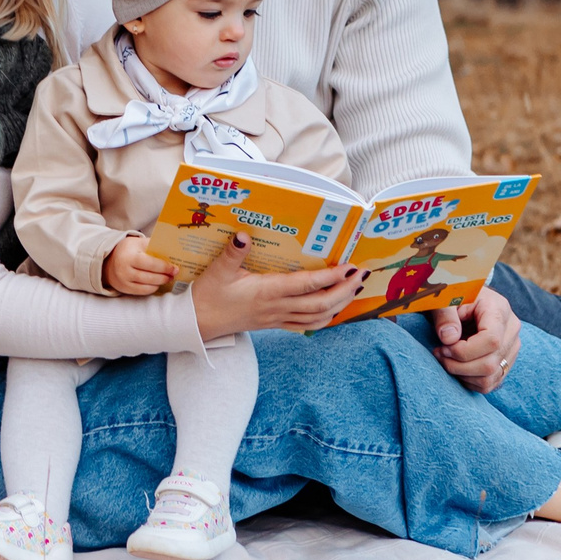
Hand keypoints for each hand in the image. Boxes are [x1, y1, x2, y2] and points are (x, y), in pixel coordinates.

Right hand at [104, 234, 177, 296]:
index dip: (164, 267)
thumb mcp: (139, 243)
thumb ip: (154, 245)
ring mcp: (123, 281)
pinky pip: (142, 291)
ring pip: (147, 285)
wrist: (109, 261)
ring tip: (168, 278)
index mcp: (129, 255)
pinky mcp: (124, 289)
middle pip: (149, 276)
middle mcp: (124, 269)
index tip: (174, 268)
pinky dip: (152, 288)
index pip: (150, 263)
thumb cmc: (129, 250)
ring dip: (160, 282)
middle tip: (174, 274)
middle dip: (164, 276)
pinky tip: (158, 283)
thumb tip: (173, 250)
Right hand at [190, 235, 364, 338]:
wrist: (198, 324)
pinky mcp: (275, 324)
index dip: (330, 277)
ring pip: (317, 317)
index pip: (305, 285)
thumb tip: (244, 234)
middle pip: (320, 304)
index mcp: (266, 292)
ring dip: (340, 304)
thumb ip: (232, 253)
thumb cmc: (208, 296)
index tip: (349, 266)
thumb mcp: (217, 271)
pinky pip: (306, 325)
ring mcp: (277, 318)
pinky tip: (334, 307)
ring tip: (355, 288)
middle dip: (345, 290)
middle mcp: (276, 308)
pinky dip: (325, 317)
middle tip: (362, 275)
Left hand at [431, 289, 520, 393]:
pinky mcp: (506, 362)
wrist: (465, 301)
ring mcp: (512, 348)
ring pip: (490, 377)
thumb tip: (449, 339)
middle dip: (458, 365)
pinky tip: (457, 367)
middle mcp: (512, 330)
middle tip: (439, 353)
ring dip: (462, 375)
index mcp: (499, 309)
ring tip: (446, 359)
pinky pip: (490, 383)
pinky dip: (469, 381)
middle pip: (490, 363)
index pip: (491, 340)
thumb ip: (445, 315)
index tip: (443, 346)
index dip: (464, 351)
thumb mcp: (445, 299)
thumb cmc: (453, 298)